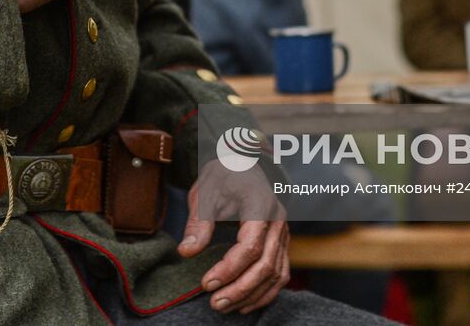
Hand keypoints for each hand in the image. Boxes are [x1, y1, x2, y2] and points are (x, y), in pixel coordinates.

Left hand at [177, 160, 288, 314]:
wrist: (243, 163)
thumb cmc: (224, 175)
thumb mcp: (205, 192)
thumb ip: (198, 223)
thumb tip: (186, 251)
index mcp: (260, 203)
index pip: (250, 245)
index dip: (229, 268)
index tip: (206, 282)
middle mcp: (278, 220)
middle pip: (265, 265)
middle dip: (240, 289)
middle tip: (215, 303)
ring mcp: (284, 232)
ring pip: (275, 274)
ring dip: (251, 295)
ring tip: (225, 306)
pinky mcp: (283, 242)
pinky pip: (281, 273)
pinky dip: (265, 292)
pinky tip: (245, 303)